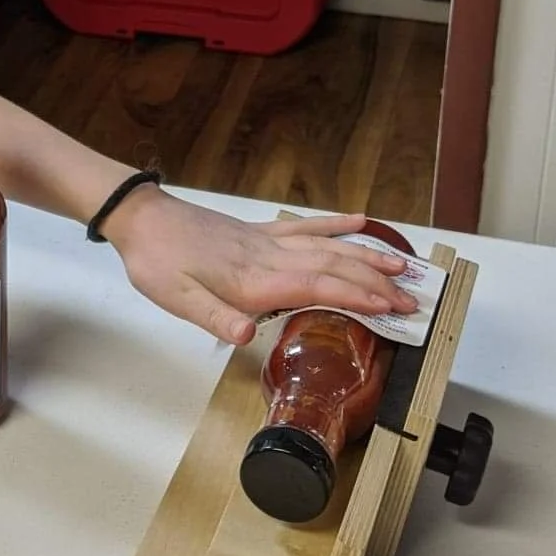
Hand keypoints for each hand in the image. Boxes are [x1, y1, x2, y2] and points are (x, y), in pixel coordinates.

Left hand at [102, 188, 419, 345]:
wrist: (141, 219)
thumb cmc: (157, 263)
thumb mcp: (177, 300)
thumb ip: (214, 317)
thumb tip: (246, 336)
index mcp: (252, 280)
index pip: (317, 288)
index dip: (358, 298)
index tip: (394, 309)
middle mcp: (267, 257)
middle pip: (332, 267)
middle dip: (376, 284)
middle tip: (414, 299)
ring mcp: (265, 240)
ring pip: (326, 246)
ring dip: (365, 256)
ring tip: (401, 266)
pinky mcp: (257, 230)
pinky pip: (303, 226)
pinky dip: (333, 224)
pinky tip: (357, 220)